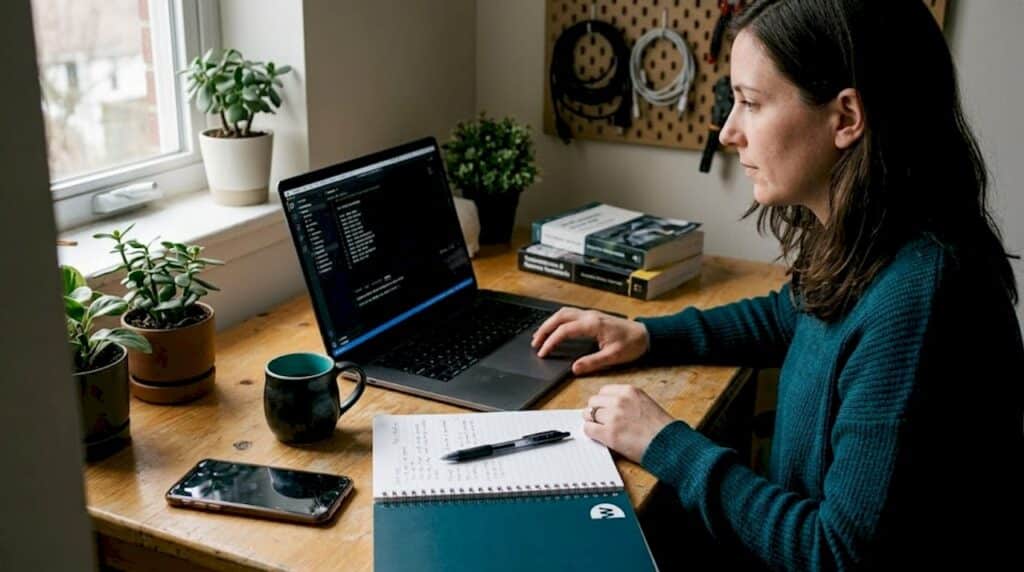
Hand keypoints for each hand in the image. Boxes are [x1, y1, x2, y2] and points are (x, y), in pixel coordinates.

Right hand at [532, 307, 649, 374]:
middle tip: (535, 343)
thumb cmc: (632, 344)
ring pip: (564, 313)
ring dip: (550, 323)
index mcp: (593, 324)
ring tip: (540, 336)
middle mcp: (590, 316)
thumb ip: (592, 362)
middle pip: (560, 317)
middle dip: (544, 329)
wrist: (645, 335)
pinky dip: (558, 320)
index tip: (542, 352)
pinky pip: (570, 314)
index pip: (564, 331)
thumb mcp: (613, 357)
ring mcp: (591, 314)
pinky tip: (555, 328)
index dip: (551, 341)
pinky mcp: (592, 317)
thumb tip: (574, 368)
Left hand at [582, 385, 675, 462]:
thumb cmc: (661, 428)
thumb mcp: (645, 404)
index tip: (605, 409)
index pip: (604, 391)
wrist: (669, 444)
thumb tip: (608, 407)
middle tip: (602, 421)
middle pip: (594, 401)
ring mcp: (613, 416)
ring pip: (589, 414)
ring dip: (594, 422)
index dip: (603, 402)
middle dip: (596, 411)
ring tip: (603, 429)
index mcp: (630, 391)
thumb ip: (627, 402)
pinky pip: (588, 429)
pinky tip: (600, 437)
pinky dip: (591, 433)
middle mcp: (620, 400)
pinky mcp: (609, 433)